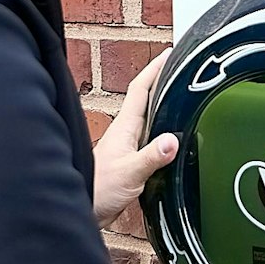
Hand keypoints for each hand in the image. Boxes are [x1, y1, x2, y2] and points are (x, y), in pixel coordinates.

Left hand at [92, 48, 178, 226]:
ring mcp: (127, 147)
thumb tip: (173, 140)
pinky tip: (170, 138)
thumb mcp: (129, 173)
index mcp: (125, 128)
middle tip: (181, 69)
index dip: (154, 69)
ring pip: (148, 120)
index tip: (169, 54)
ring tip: (181, 97)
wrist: (84, 209)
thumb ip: (151, 157)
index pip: (140, 89)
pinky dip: (162, 133)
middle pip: (146, 100)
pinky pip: (150, 140)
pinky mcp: (130, 162)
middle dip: (162, 82)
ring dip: (163, 107)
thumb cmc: (98, 190)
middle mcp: (126, 133)